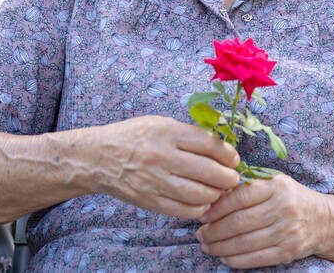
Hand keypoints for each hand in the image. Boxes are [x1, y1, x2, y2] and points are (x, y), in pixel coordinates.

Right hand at [90, 116, 240, 219]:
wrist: (99, 158)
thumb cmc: (134, 136)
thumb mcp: (161, 123)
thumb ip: (188, 134)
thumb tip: (220, 147)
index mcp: (167, 133)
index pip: (208, 144)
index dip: (227, 153)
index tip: (234, 158)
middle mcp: (162, 156)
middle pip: (208, 171)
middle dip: (228, 177)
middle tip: (233, 177)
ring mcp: (156, 181)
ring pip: (199, 194)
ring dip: (216, 194)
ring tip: (220, 190)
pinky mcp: (150, 201)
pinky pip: (184, 210)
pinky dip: (199, 208)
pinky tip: (203, 201)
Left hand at [196, 174, 328, 268]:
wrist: (323, 220)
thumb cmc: (290, 198)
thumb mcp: (274, 183)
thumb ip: (247, 188)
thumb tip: (212, 199)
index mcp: (276, 186)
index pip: (239, 197)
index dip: (217, 208)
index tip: (202, 215)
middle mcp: (283, 207)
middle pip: (239, 223)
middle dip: (214, 231)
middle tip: (200, 234)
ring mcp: (287, 231)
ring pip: (244, 243)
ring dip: (220, 247)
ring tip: (208, 246)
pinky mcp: (288, 251)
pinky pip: (255, 258)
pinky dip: (235, 260)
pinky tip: (225, 256)